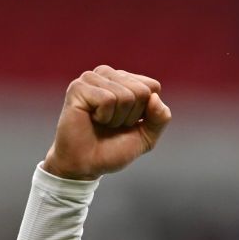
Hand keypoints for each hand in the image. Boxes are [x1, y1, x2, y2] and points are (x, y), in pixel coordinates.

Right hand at [42, 65, 171, 180]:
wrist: (87, 164)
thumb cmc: (114, 148)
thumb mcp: (147, 136)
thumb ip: (160, 118)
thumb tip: (155, 97)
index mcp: (125, 80)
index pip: (153, 87)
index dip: (147, 112)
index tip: (129, 122)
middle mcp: (108, 74)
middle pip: (142, 91)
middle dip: (132, 116)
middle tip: (113, 125)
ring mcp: (91, 79)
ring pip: (126, 96)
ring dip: (118, 118)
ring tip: (102, 123)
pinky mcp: (78, 87)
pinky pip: (107, 99)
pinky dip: (104, 117)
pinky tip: (92, 119)